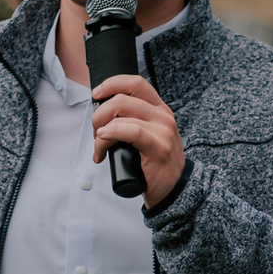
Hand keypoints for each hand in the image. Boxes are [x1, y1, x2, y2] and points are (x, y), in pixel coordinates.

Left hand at [89, 74, 184, 208]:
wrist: (176, 189)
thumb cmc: (156, 164)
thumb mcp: (149, 135)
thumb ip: (133, 121)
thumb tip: (102, 114)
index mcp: (160, 109)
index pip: (135, 83)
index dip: (112, 84)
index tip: (97, 94)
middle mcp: (163, 116)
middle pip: (122, 98)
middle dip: (99, 114)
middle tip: (96, 133)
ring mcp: (162, 130)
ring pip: (121, 115)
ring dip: (100, 132)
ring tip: (99, 148)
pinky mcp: (158, 146)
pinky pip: (130, 131)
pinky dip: (110, 134)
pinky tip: (102, 141)